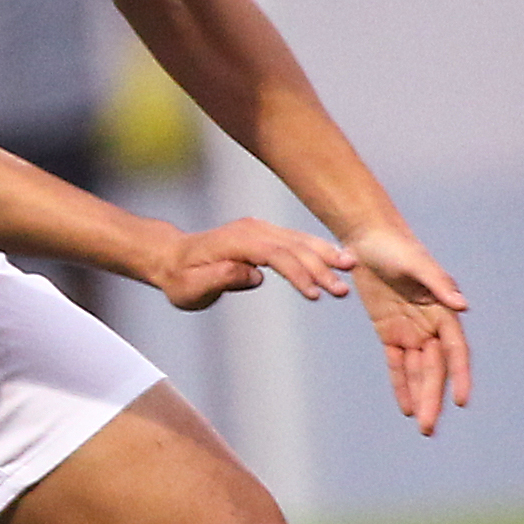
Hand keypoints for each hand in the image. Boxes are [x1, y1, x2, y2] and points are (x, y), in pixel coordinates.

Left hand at [155, 218, 355, 311]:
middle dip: (319, 268)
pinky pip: (296, 241)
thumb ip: (219, 279)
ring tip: (351, 269)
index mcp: (234, 242)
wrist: (171, 258)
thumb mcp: (191, 287)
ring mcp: (259, 229)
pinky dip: (318, 249)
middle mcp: (250, 230)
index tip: (315, 294)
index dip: (297, 273)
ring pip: (299, 241)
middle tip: (342, 291)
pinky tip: (338, 258)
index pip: (274, 255)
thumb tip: (253, 274)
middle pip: (292, 247)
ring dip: (325, 256)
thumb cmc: (180, 278)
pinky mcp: (265, 235)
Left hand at [343, 221, 470, 435]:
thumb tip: (462, 306)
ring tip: (423, 426)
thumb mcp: (416, 264)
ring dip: (421, 397)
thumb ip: (438, 284)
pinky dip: (401, 385)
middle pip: (435, 369)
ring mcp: (411, 331)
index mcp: (444, 311)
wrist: (368, 240)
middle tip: (429, 428)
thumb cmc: (397, 248)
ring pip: (418, 371)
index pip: (456, 351)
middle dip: (433, 398)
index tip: (461, 401)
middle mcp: (431, 325)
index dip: (460, 376)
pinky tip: (407, 407)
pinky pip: (397, 364)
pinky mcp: (390, 332)